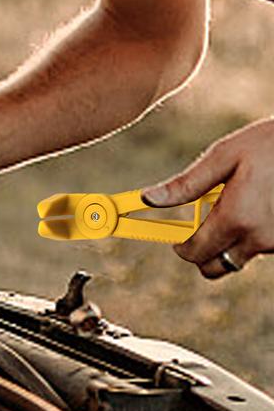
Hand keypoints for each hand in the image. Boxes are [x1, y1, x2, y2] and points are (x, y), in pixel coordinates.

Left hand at [142, 118, 273, 277]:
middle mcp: (259, 238)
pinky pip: (263, 248)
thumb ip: (186, 184)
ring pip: (240, 258)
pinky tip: (259, 207)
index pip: (196, 252)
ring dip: (231, 242)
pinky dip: (254, 236)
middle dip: (202, 254)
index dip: (180, 247)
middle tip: (201, 230)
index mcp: (236, 218)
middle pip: (217, 268)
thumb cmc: (270, 143)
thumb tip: (149, 198)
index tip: (175, 239)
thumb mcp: (224, 156)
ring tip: (236, 205)